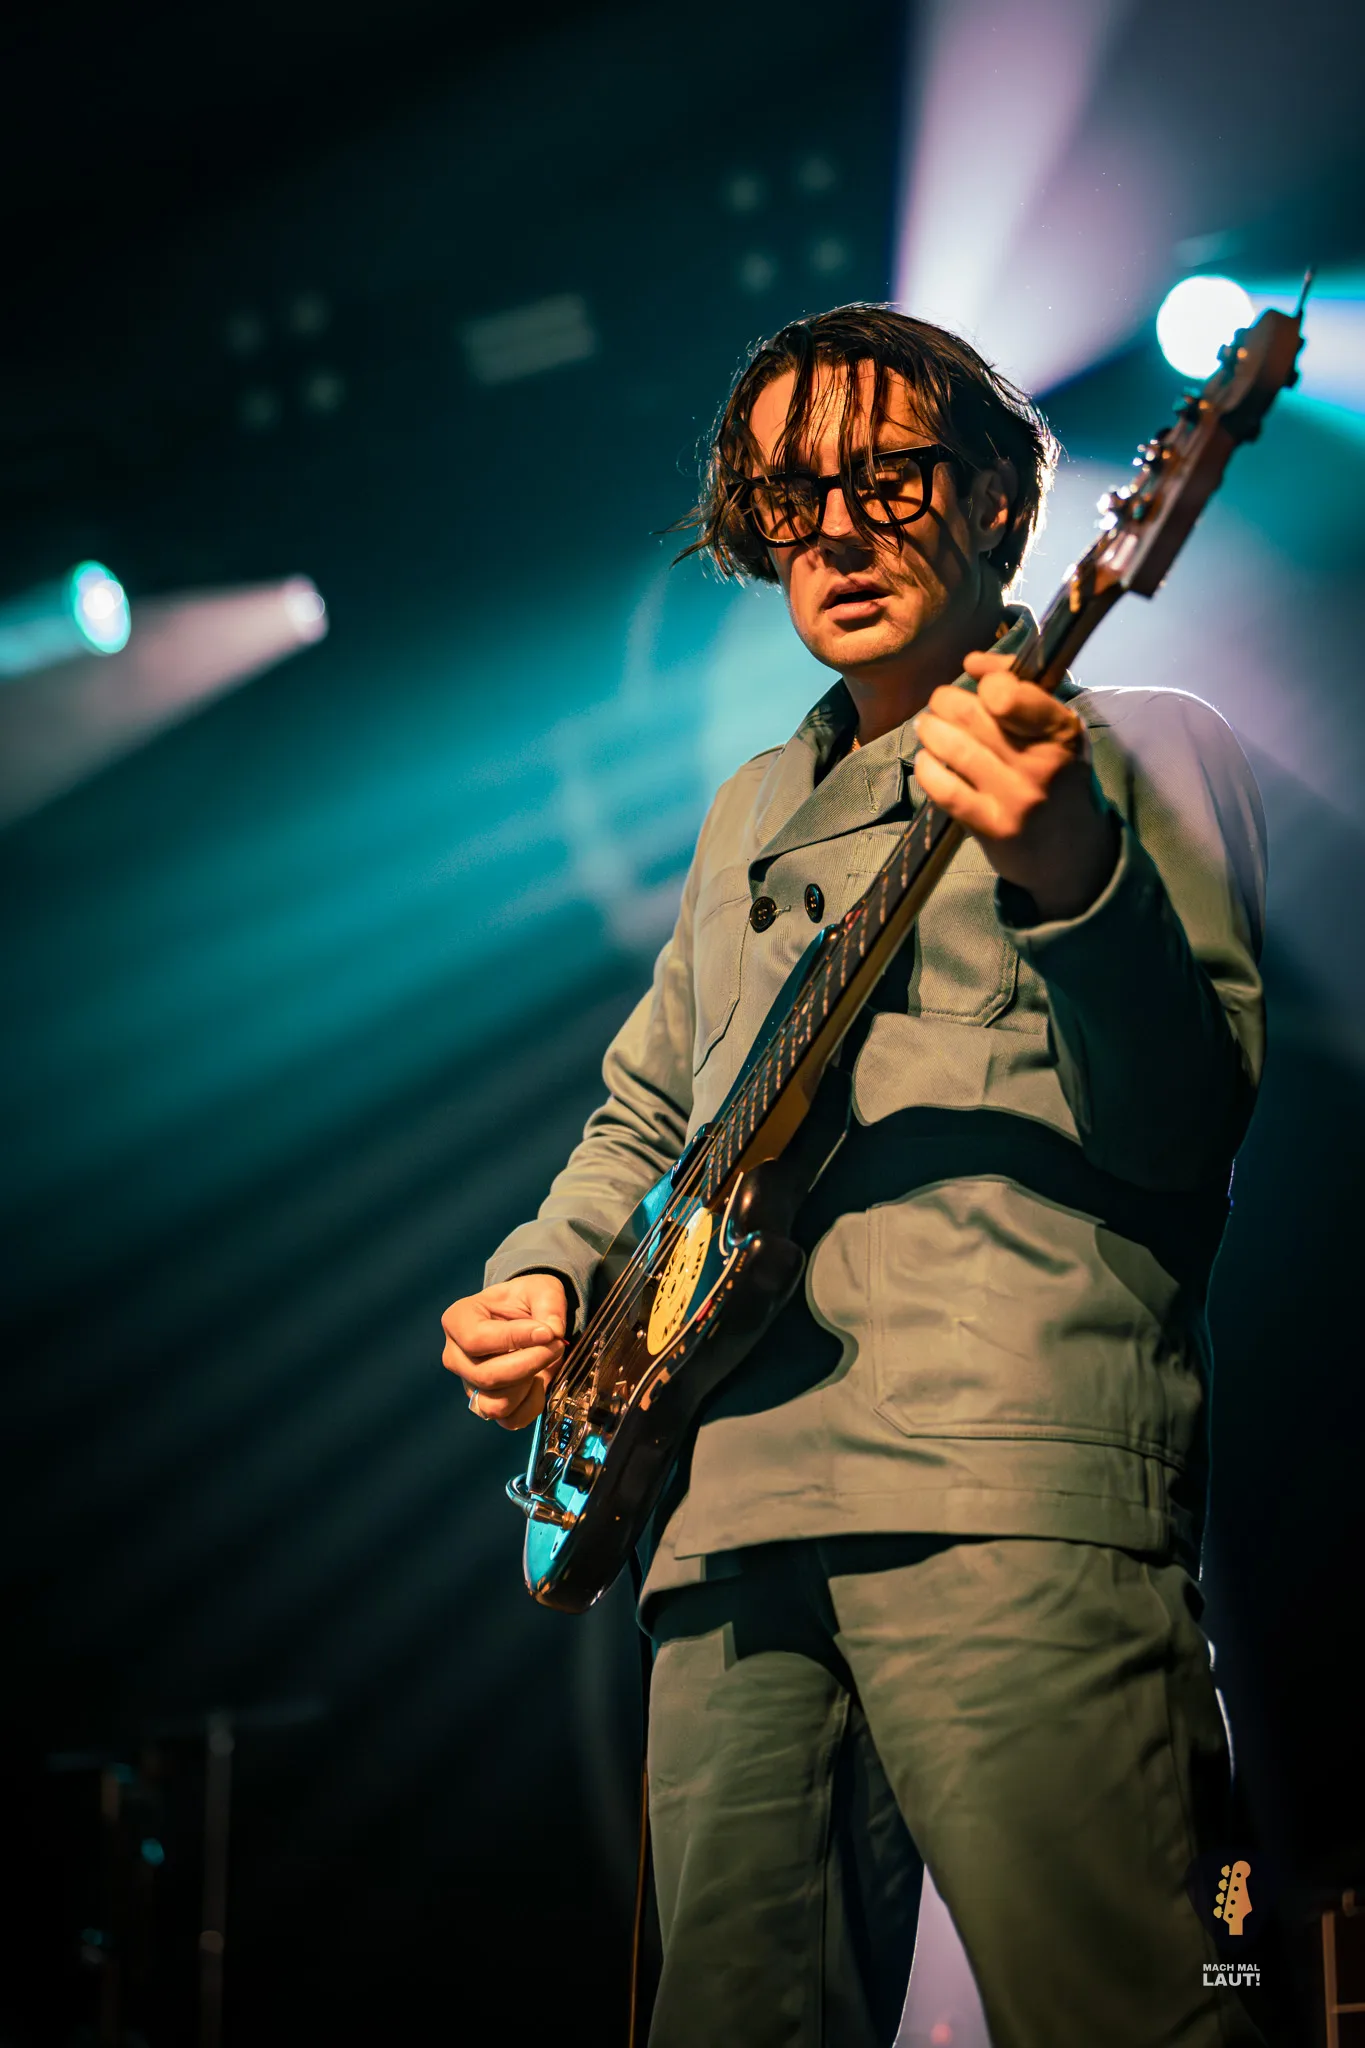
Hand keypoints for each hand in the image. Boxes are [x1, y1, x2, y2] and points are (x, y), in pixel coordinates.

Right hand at [441, 1274, 567, 1429]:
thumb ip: (549, 1305)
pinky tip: (540, 1382)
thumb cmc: (525, 1300)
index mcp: (458, 1320)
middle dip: (529, 1364)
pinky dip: (531, 1406)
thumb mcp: (541, 1288)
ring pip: (495, 1404)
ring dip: (528, 1387)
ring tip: (545, 1363)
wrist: (524, 1316)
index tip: (547, 1332)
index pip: (477, 1339)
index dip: (515, 1339)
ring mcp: (469, 1384)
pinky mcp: (487, 1404)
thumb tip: (553, 1333)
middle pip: (486, 1376)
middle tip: (557, 1345)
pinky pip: (509, 1420)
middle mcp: (456, 1356)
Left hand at [913, 647, 1118, 920]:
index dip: (985, 681)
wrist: (1074, 853)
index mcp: (1062, 731)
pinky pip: (943, 787)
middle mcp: (1042, 763)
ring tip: (928, 727)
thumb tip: (973, 661)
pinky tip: (928, 762)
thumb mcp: (1057, 730)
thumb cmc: (1059, 777)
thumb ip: (1021, 686)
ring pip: (953, 747)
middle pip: (971, 714)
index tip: (978, 684)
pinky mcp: (992, 827)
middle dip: (944, 701)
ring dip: (930, 730)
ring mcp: (1016, 798)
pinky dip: (927, 768)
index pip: (1007, 691)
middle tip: (940, 704)